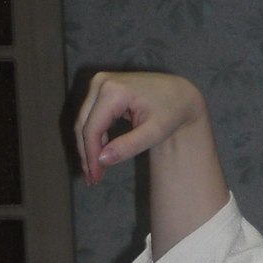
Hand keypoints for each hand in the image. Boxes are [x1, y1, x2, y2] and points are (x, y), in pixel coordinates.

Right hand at [74, 70, 207, 186]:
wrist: (179, 93)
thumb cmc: (170, 112)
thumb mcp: (154, 132)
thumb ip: (128, 146)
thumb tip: (102, 160)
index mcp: (113, 91)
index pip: (92, 128)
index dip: (91, 156)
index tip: (95, 178)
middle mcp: (101, 82)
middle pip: (84, 124)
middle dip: (87, 154)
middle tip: (92, 180)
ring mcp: (100, 83)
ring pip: (84, 121)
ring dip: (87, 147)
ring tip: (94, 173)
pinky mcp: (101, 88)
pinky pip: (91, 116)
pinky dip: (94, 137)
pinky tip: (99, 156)